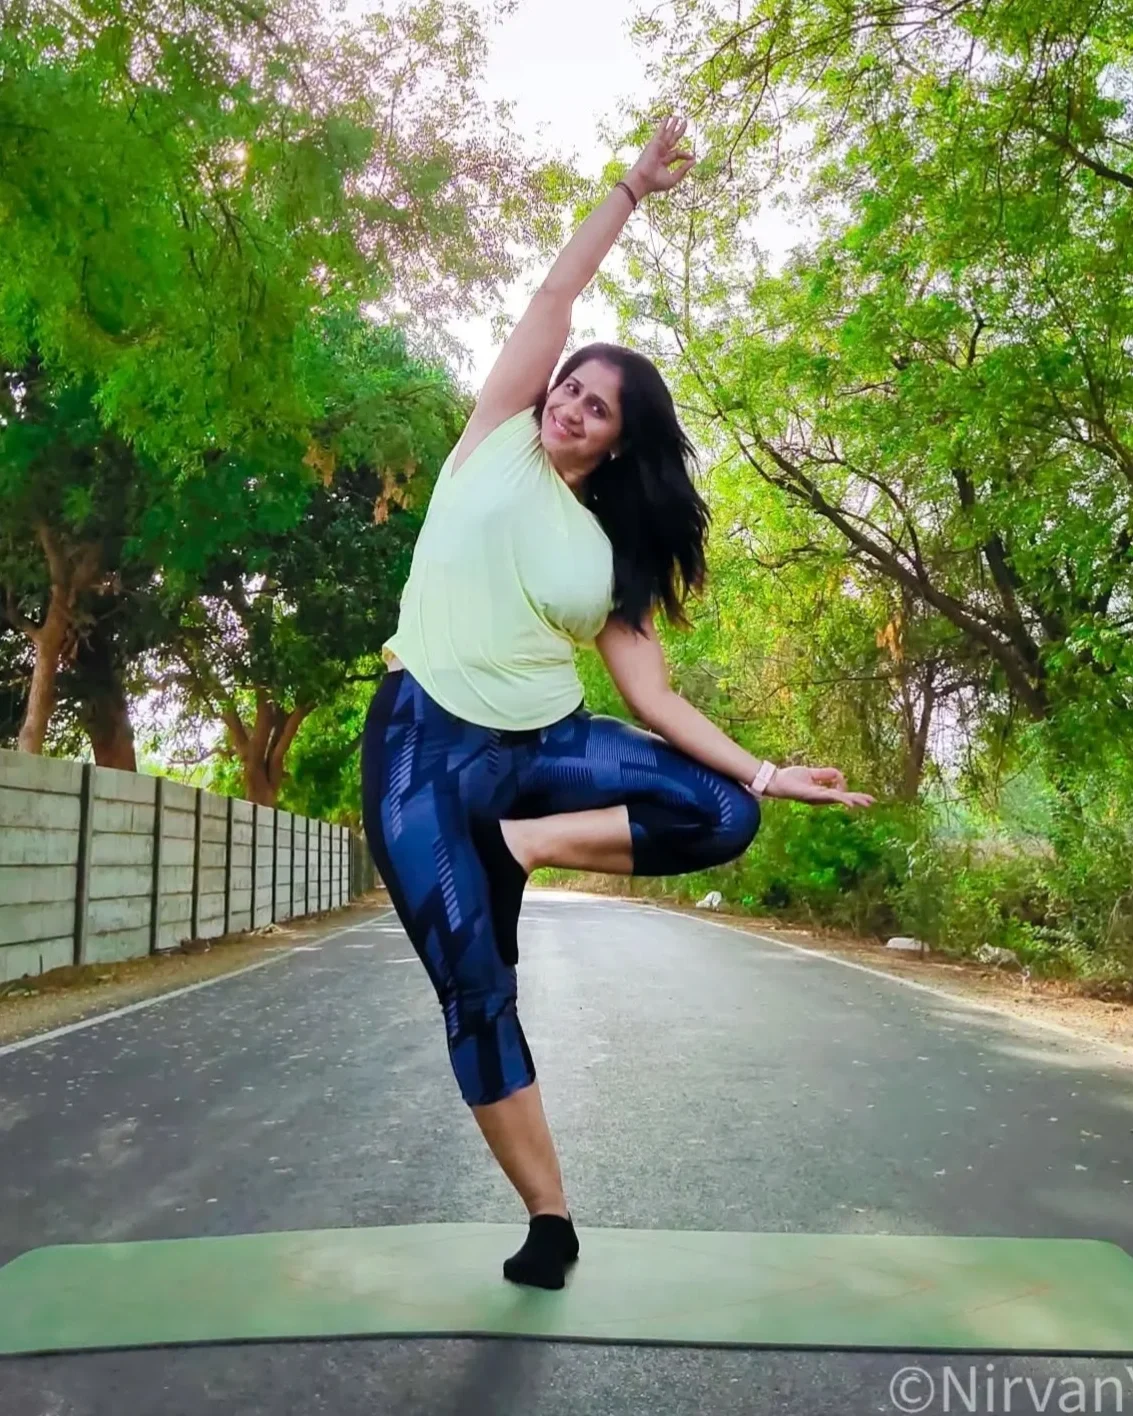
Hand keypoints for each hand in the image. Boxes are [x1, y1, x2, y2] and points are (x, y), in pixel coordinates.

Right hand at [626, 115, 694, 197]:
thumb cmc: (656, 183)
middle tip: (685, 122)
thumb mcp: (673, 178)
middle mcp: (661, 153)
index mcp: (664, 162)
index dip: (686, 155)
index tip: (693, 157)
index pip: (677, 154)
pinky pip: (660, 131)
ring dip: (672, 125)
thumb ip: (683, 170)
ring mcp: (657, 147)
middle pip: (672, 140)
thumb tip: (694, 161)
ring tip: (677, 116)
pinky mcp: (654, 143)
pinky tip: (668, 117)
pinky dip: (664, 124)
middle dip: (678, 131)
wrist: (643, 180)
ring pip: (667, 134)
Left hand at [761, 765, 875, 808]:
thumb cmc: (792, 777)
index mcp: (822, 793)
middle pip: (843, 797)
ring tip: (866, 803)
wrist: (776, 780)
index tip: (846, 783)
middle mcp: (822, 797)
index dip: (852, 793)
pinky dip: (841, 799)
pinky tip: (850, 802)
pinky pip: (829, 796)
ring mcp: (818, 797)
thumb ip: (826, 774)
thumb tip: (840, 776)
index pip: (842, 794)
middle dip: (858, 798)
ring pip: (839, 798)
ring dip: (854, 799)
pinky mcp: (812, 795)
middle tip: (872, 801)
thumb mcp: (813, 773)